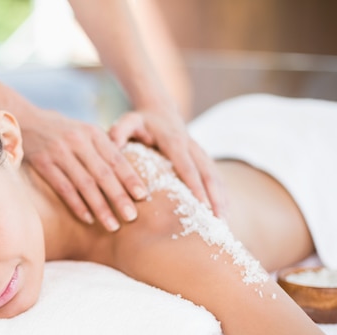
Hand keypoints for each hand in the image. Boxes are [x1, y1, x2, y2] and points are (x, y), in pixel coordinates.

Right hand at [19, 109, 148, 231]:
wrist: (24, 119)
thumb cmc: (61, 131)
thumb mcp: (83, 132)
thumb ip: (102, 150)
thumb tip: (128, 177)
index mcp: (92, 132)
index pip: (116, 158)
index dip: (130, 178)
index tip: (143, 196)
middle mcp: (77, 140)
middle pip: (103, 173)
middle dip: (119, 196)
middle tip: (132, 217)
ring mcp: (59, 151)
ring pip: (84, 184)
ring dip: (100, 207)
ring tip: (112, 225)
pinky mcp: (42, 162)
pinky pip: (63, 188)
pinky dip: (77, 205)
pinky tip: (88, 219)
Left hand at [109, 110, 226, 216]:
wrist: (159, 109)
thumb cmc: (141, 120)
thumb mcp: (128, 121)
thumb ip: (120, 131)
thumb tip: (112, 143)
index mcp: (174, 141)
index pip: (187, 166)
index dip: (195, 185)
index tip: (202, 205)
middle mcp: (191, 146)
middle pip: (207, 174)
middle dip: (215, 198)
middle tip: (219, 222)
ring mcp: (200, 152)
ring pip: (215, 177)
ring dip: (222, 199)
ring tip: (224, 224)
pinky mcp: (203, 158)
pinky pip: (216, 177)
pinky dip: (222, 195)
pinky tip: (224, 214)